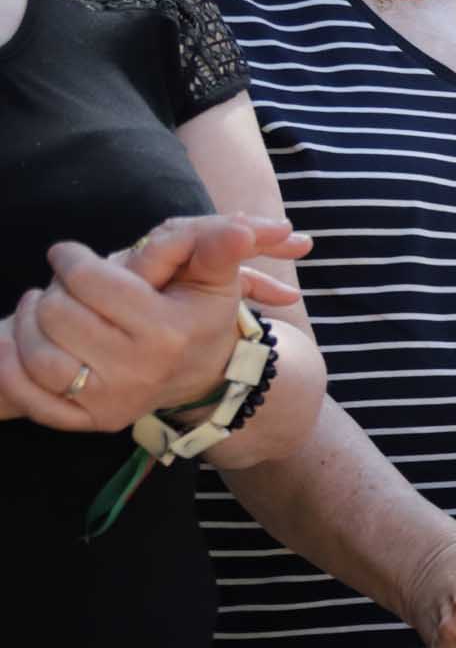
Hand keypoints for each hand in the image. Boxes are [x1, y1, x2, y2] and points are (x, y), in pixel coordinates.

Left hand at [0, 214, 308, 433]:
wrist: (203, 376)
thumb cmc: (197, 316)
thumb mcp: (213, 279)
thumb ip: (217, 250)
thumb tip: (239, 227)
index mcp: (167, 332)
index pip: (91, 282)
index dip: (70, 259)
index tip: (68, 254)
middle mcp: (139, 370)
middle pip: (58, 313)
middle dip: (54, 289)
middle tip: (65, 285)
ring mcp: (112, 400)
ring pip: (37, 353)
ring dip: (29, 322)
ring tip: (42, 307)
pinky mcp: (89, 420)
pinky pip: (28, 396)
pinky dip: (11, 368)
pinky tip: (18, 343)